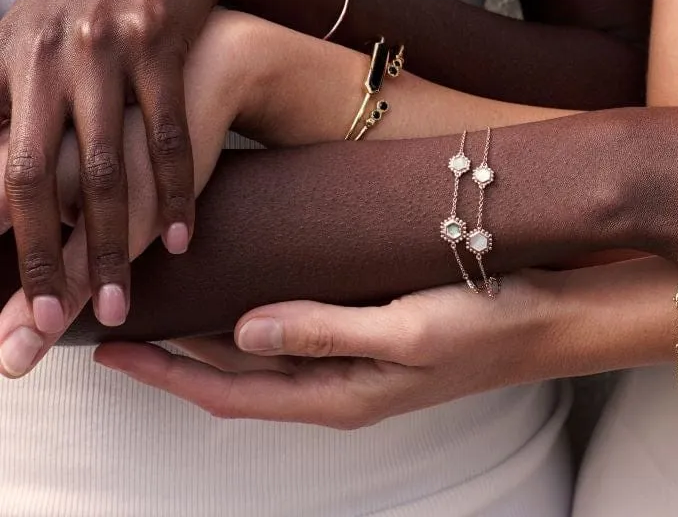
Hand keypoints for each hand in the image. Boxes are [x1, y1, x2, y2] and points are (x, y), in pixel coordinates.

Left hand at [0, 10, 248, 376]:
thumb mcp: (31, 33)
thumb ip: (4, 98)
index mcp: (6, 60)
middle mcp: (47, 56)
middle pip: (35, 178)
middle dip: (41, 258)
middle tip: (48, 323)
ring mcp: (107, 51)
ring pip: (106, 169)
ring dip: (112, 244)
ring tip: (116, 302)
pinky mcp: (162, 46)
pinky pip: (168, 136)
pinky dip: (175, 194)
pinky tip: (181, 237)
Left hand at [93, 273, 563, 426]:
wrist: (550, 320)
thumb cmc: (486, 323)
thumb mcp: (406, 329)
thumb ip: (323, 330)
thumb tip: (241, 331)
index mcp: (340, 394)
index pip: (230, 391)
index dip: (167, 372)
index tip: (112, 351)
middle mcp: (338, 385)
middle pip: (235, 380)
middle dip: (173, 360)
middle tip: (120, 327)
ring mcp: (356, 366)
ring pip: (260, 362)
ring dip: (207, 344)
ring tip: (167, 313)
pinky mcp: (372, 339)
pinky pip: (294, 340)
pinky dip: (254, 325)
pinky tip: (245, 299)